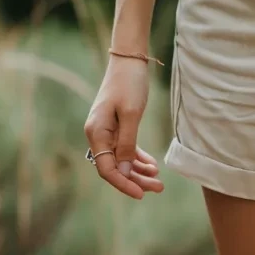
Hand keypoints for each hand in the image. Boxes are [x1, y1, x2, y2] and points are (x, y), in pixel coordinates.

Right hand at [83, 56, 164, 198]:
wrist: (130, 60)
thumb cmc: (130, 84)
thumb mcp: (132, 114)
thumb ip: (126, 144)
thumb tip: (122, 173)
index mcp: (96, 132)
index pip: (106, 168)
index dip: (123, 183)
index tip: (141, 194)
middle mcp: (97, 134)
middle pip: (115, 167)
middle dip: (135, 180)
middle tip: (158, 189)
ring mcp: (106, 130)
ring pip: (121, 160)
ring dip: (138, 171)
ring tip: (158, 180)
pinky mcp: (116, 126)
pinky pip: (125, 148)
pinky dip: (137, 158)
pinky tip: (152, 165)